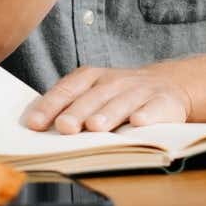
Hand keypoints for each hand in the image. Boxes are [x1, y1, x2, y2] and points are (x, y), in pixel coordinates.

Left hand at [24, 66, 192, 133]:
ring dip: (108, 114)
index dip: (51, 106)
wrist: (171, 85)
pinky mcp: (165, 101)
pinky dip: (148, 114)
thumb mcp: (95, 93)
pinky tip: (138, 122)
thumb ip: (69, 106)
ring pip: (122, 102)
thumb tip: (35, 127)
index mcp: (93, 78)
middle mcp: (116, 81)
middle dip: (78, 112)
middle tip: (65, 127)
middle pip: (94, 97)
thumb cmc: (121, 95)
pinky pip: (155, 107)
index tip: (34, 124)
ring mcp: (141, 90)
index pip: (68, 89)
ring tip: (95, 127)